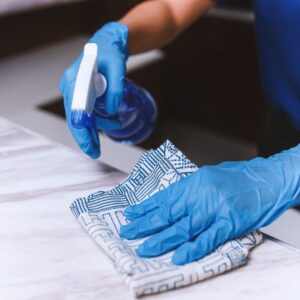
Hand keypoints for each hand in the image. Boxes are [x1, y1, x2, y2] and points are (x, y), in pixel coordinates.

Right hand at [59, 22, 128, 158]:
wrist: (108, 44)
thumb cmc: (111, 51)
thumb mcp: (117, 66)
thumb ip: (116, 87)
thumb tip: (114, 110)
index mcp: (75, 79)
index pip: (76, 109)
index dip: (81, 129)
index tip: (88, 144)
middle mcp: (71, 86)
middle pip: (75, 118)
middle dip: (85, 137)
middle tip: (95, 153)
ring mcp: (75, 91)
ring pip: (81, 118)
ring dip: (94, 130)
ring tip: (113, 131)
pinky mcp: (82, 94)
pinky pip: (87, 113)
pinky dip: (97, 121)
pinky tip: (110, 124)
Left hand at [120, 146, 299, 264]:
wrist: (268, 178)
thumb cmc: (239, 176)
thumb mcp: (209, 176)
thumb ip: (190, 190)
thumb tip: (171, 202)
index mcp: (194, 182)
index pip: (164, 198)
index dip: (146, 208)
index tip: (131, 216)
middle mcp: (201, 195)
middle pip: (169, 213)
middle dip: (146, 225)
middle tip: (128, 233)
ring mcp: (215, 209)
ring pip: (183, 227)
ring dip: (162, 240)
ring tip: (145, 248)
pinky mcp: (231, 223)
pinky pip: (209, 238)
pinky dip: (193, 248)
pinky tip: (178, 256)